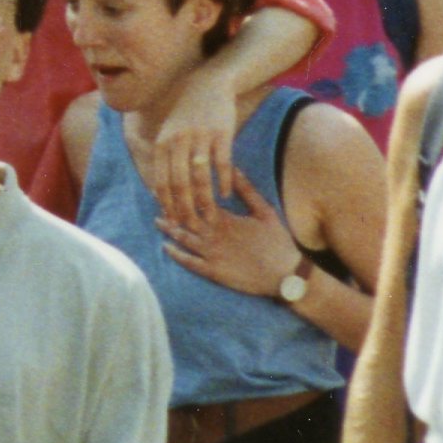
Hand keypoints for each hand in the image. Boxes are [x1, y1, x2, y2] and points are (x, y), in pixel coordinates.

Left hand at [142, 85, 241, 228]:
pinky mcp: (220, 134)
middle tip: (193, 225)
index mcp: (162, 144)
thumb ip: (166, 159)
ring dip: (205, 199)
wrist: (207, 85)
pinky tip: (226, 194)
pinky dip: (222, 181)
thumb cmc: (187, 115)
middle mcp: (177, 142)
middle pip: (179, 183)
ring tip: (211, 215)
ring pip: (200, 176)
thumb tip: (159, 191)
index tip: (173, 221)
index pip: (162, 181)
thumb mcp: (169, 134)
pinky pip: (221, 162)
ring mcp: (199, 138)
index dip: (166, 203)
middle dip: (185, 208)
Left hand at [158, 157, 303, 300]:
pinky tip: (165, 246)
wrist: (285, 274)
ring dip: (170, 229)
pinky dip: (176, 254)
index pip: (199, 200)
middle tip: (157, 197)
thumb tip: (233, 168)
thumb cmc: (277, 242)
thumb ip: (248, 191)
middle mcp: (215, 234)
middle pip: (186, 217)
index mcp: (225, 218)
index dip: (184, 191)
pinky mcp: (213, 271)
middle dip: (171, 207)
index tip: (172, 180)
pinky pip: (189, 262)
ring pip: (184, 238)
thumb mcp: (265, 212)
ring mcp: (212, 253)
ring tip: (157, 219)